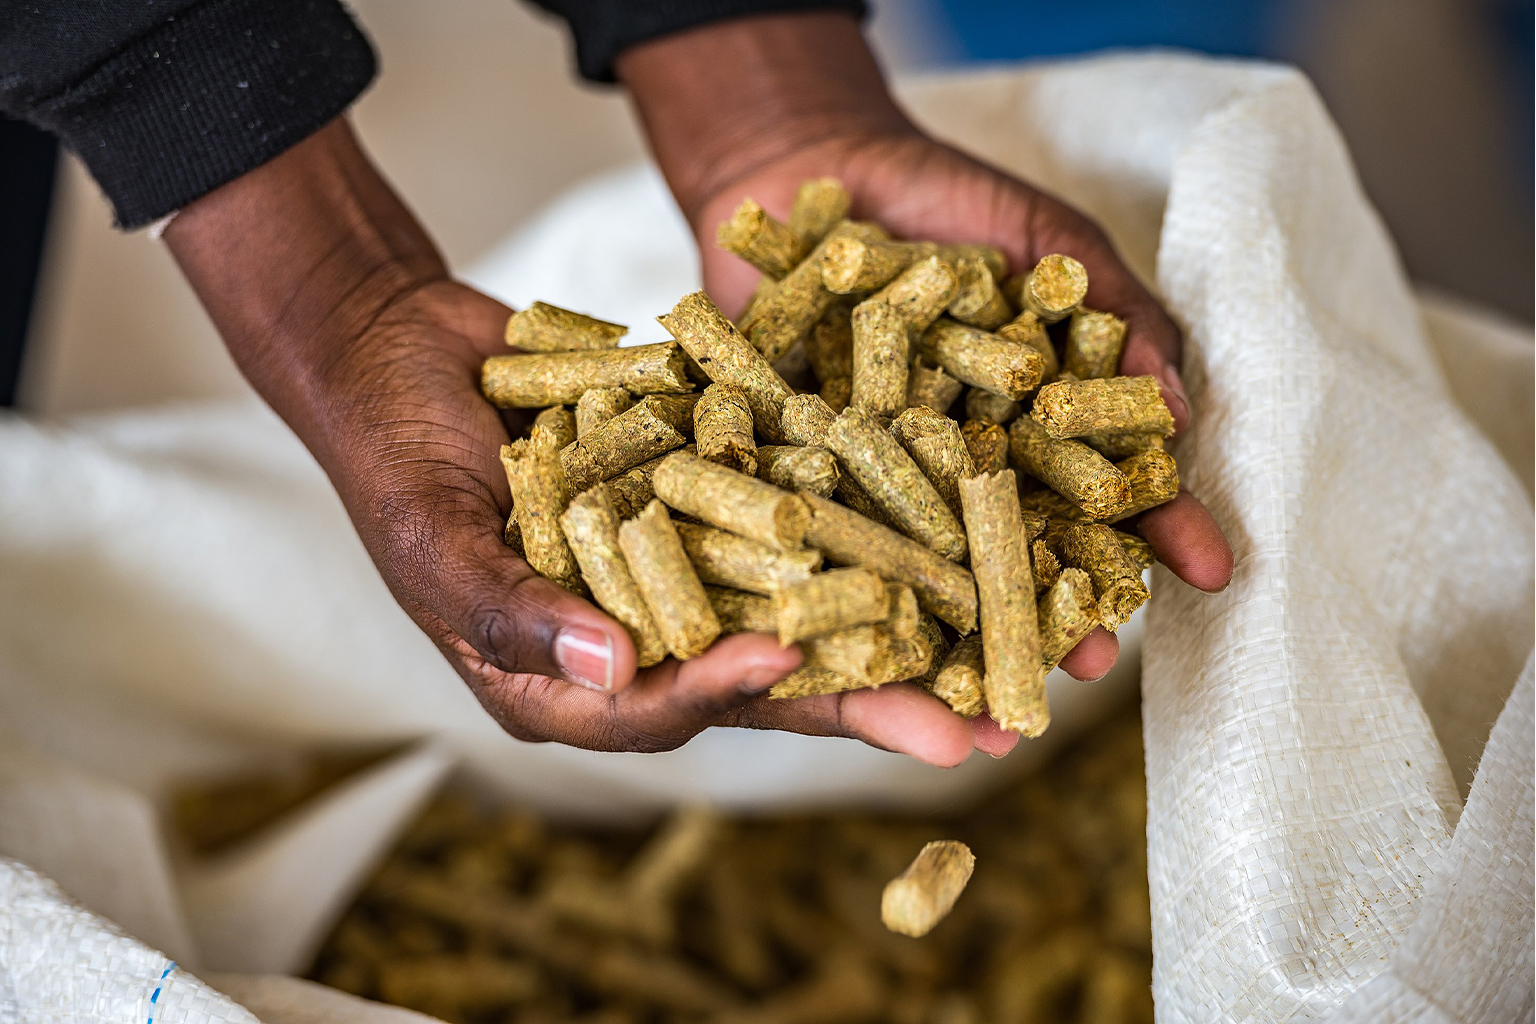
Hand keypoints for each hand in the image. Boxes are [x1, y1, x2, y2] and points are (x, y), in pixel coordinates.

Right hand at [164, 119, 1005, 765]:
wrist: (401, 348)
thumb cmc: (390, 453)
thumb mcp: (431, 536)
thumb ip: (510, 611)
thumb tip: (615, 670)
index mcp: (561, 681)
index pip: (657, 710)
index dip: (725, 691)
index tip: (788, 660)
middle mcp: (633, 640)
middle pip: (759, 677)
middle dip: (866, 703)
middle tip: (973, 734)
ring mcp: (674, 572)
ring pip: (794, 603)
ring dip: (891, 621)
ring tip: (990, 644)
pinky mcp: (704, 507)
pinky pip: (786, 521)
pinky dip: (852, 524)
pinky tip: (941, 526)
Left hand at [621, 12, 1234, 684]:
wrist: (803, 169)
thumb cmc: (943, 201)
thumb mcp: (1046, 242)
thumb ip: (1114, 317)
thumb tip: (1177, 413)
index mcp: (1034, 428)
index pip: (1108, 489)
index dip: (1157, 529)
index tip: (1209, 572)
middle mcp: (965, 468)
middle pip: (1019, 553)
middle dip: (1053, 611)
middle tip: (1081, 665)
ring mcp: (883, 479)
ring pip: (922, 568)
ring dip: (952, 634)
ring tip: (976, 696)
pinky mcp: (800, 476)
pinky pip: (820, 537)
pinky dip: (836, 585)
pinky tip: (856, 640)